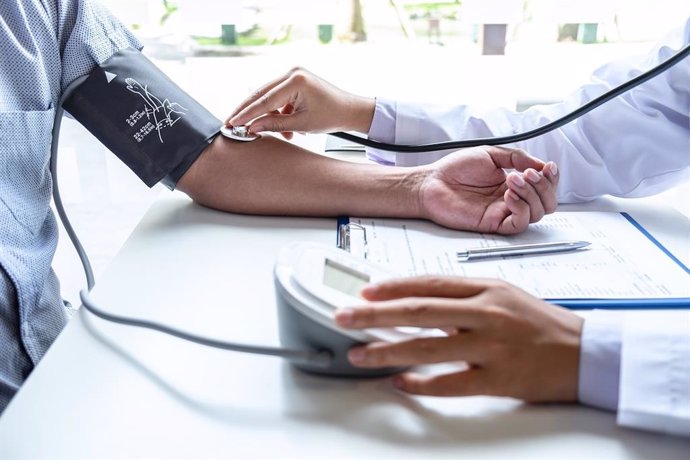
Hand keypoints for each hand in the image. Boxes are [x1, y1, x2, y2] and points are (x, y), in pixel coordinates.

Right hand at [227, 67, 374, 139]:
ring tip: (279, 134)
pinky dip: (278, 113)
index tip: (233, 123)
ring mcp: (293, 75)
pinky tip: (288, 128)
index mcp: (296, 80)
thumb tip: (252, 127)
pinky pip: (278, 98)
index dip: (247, 114)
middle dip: (248, 111)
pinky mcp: (294, 81)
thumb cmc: (331, 116)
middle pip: (261, 94)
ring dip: (269, 116)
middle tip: (232, 123)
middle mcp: (292, 72)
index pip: (264, 100)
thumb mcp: (301, 124)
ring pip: (269, 97)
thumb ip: (274, 124)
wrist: (349, 110)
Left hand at [334, 276, 582, 402]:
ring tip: (359, 354)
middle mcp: (486, 313)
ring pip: (428, 346)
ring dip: (387, 350)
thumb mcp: (503, 295)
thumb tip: (418, 300)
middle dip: (375, 314)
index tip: (364, 292)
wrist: (585, 352)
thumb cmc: (541, 323)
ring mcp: (492, 346)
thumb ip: (463, 296)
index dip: (392, 287)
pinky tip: (401, 383)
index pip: (428, 283)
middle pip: (419, 310)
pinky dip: (422, 383)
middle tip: (345, 317)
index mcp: (486, 288)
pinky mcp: (499, 379)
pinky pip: (451, 382)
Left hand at [418, 146, 558, 233]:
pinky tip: (508, 194)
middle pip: (547, 203)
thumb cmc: (455, 169)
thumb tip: (541, 165)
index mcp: (513, 184)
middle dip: (544, 187)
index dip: (552, 179)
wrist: (431, 182)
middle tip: (526, 174)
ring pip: (537, 214)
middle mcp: (511, 200)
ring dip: (531, 194)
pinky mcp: (493, 224)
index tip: (548, 167)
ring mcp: (503, 213)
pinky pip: (518, 224)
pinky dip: (521, 208)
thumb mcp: (491, 154)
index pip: (545, 187)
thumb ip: (517, 158)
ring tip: (512, 179)